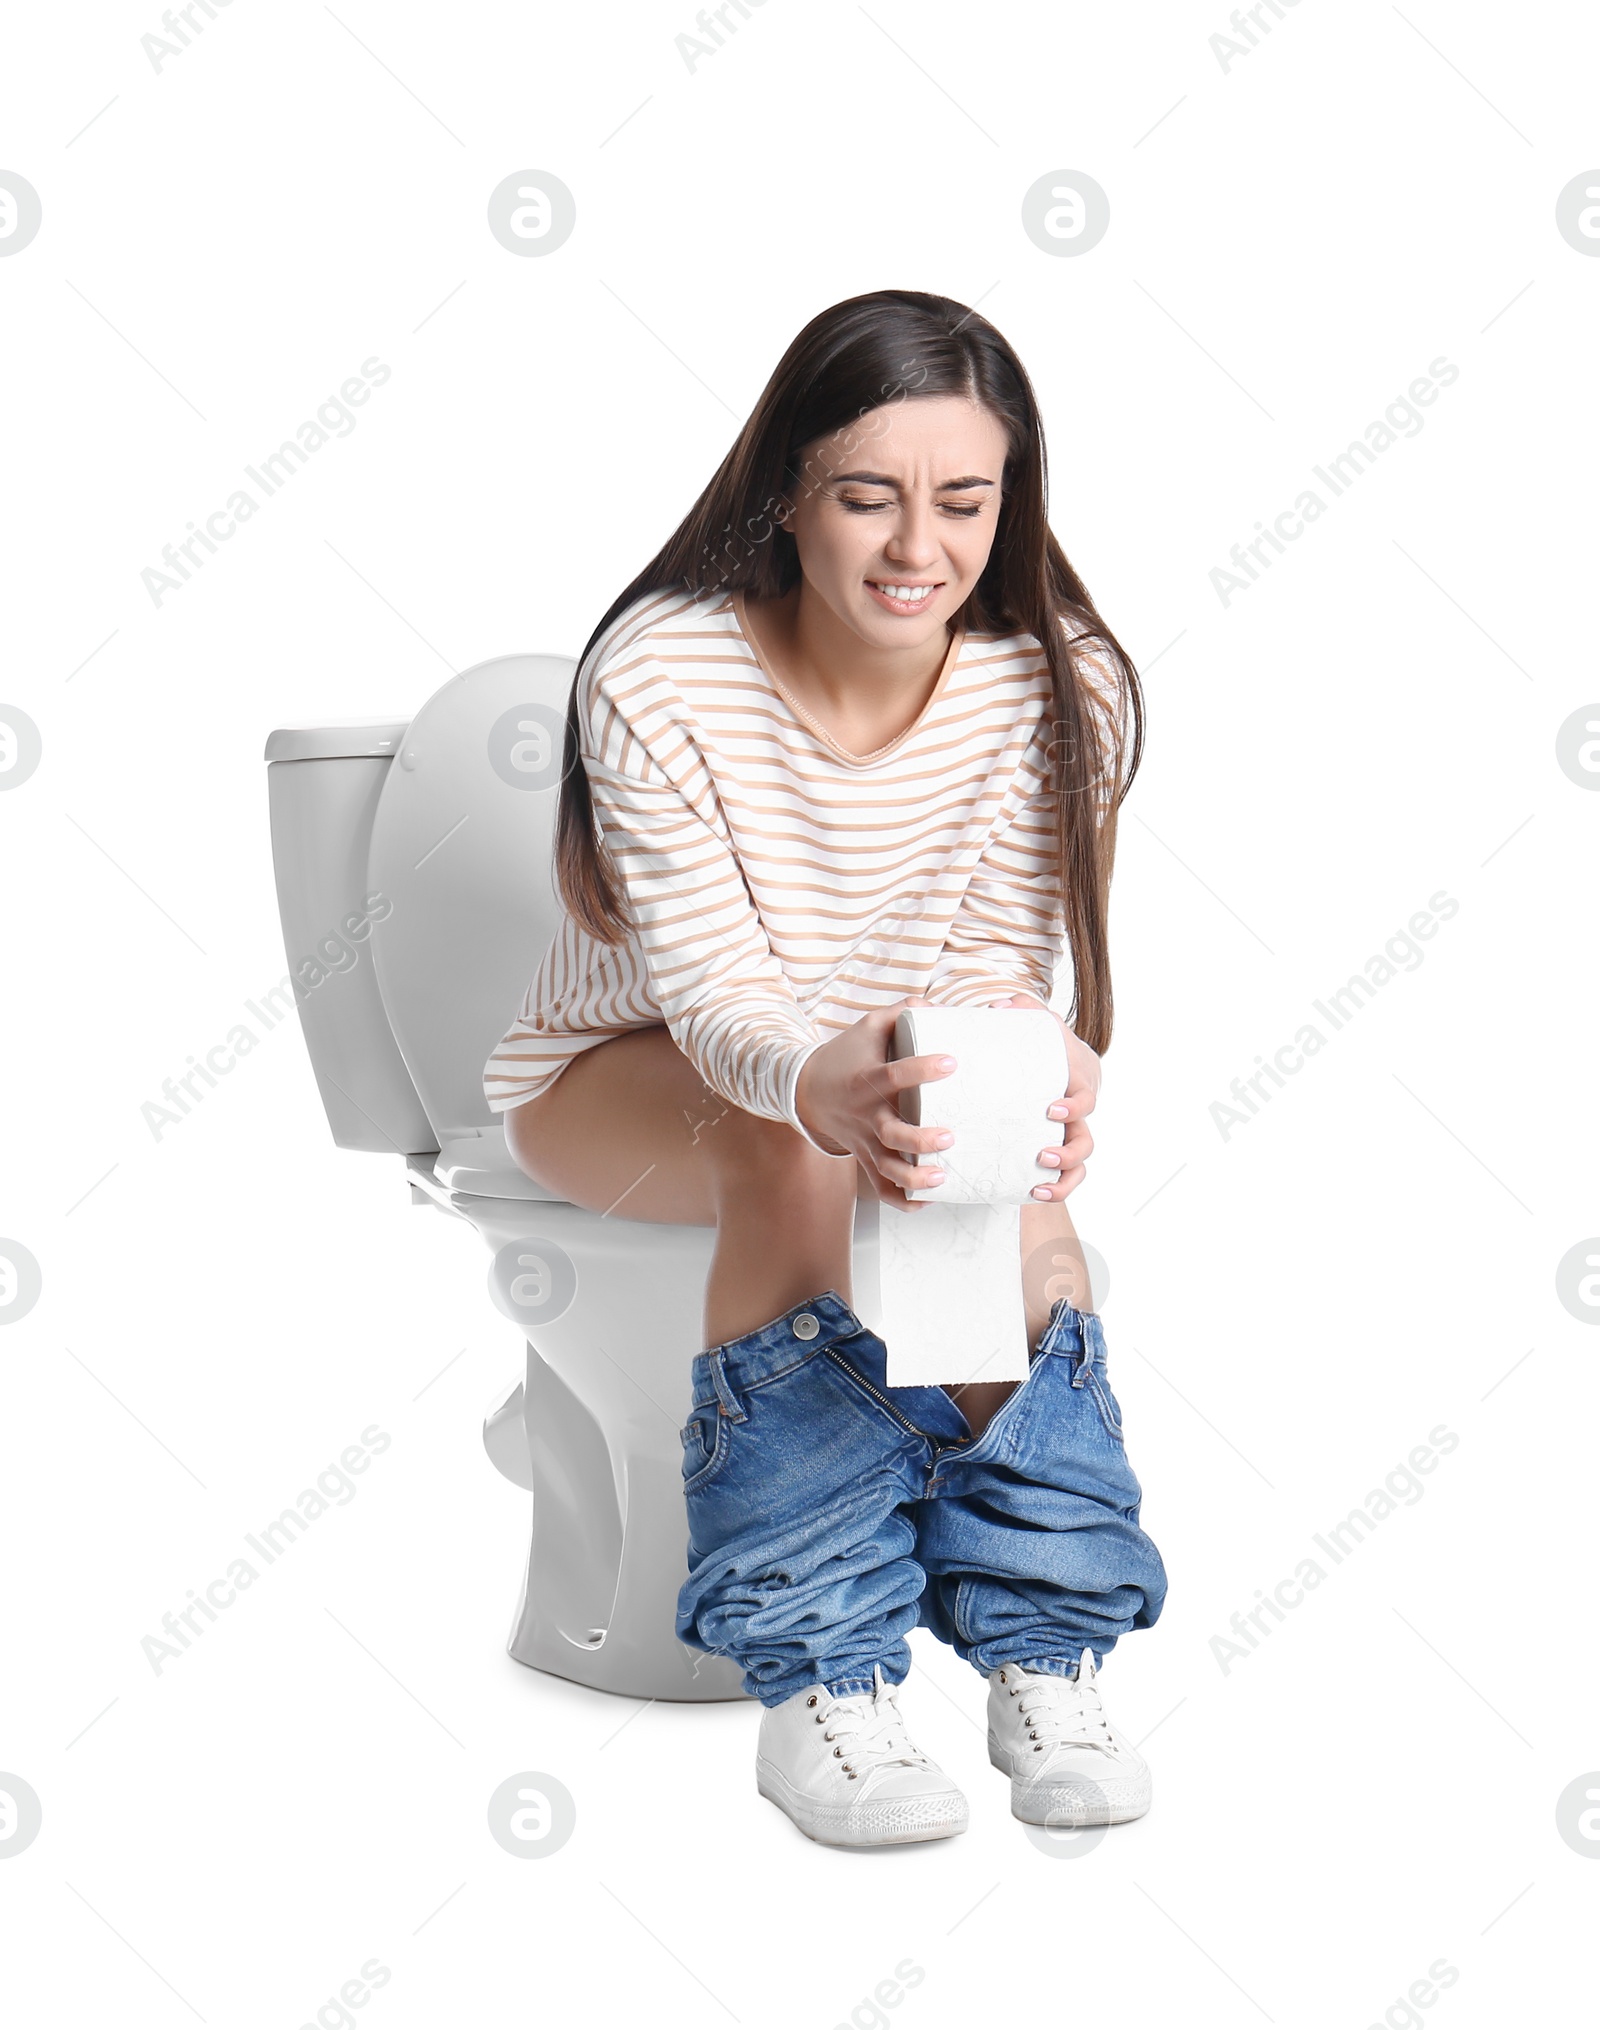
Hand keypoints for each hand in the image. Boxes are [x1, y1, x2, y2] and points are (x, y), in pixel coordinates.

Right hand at [793, 998, 960, 1209]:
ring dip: (913, 1178)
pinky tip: (928, 1200)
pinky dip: (902, 1200)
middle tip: (949, 1136)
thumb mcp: (867, 1027)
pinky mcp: (865, 1158)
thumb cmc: (845, 1056)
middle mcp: (866, 1116)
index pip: (894, 1075)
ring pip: (887, 1169)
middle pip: (891, 1135)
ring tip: (941, 1178)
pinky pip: (882, 1188)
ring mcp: (865, 1141)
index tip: (951, 1061)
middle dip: (920, 1140)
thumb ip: (900, 1013)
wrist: (807, 1091)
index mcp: (867, 1081)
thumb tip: (935, 1007)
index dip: (922, 1069)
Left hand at [985, 993, 1099, 1201]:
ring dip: (1065, 1175)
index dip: (1074, 1107)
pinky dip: (1058, 1188)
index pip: (1085, 1097)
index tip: (1051, 1110)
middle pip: (1086, 1138)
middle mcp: (1075, 1113)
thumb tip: (998, 1006)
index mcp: (1073, 1083)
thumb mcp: (1031, 1024)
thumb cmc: (1036, 1045)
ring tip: (1040, 1182)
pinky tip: (1035, 1193)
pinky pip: (1067, 1177)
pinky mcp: (1055, 1149)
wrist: (1046, 1064)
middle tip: (1043, 1154)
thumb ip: (1018, 1010)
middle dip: (1069, 1150)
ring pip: (1080, 1164)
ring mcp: (1068, 1134)